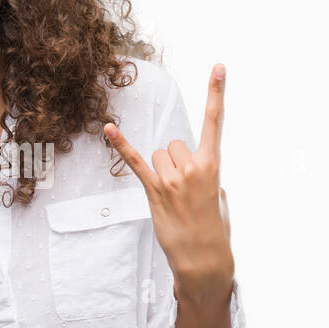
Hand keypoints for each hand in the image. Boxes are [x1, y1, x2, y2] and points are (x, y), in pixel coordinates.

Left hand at [104, 64, 233, 304]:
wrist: (204, 259)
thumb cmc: (214, 230)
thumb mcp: (220, 197)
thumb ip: (208, 175)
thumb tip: (197, 171)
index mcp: (213, 166)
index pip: (214, 123)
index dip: (216, 93)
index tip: (218, 68)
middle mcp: (192, 167)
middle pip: (174, 143)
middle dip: (176, 161)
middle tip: (182, 189)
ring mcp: (172, 179)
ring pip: (158, 155)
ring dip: (161, 170)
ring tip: (171, 196)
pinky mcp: (154, 191)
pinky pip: (135, 162)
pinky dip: (121, 145)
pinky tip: (108, 129)